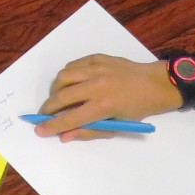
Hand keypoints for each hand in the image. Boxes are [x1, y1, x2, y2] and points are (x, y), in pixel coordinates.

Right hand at [35, 55, 180, 140]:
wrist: (155, 84)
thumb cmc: (138, 109)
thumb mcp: (116, 125)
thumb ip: (89, 131)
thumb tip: (64, 136)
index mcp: (104, 105)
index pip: (70, 118)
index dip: (52, 126)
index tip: (38, 130)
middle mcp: (97, 85)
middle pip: (61, 96)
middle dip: (48, 108)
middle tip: (45, 115)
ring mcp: (97, 68)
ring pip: (63, 76)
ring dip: (56, 89)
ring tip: (58, 98)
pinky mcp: (98, 58)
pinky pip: (74, 65)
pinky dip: (67, 76)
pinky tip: (71, 84)